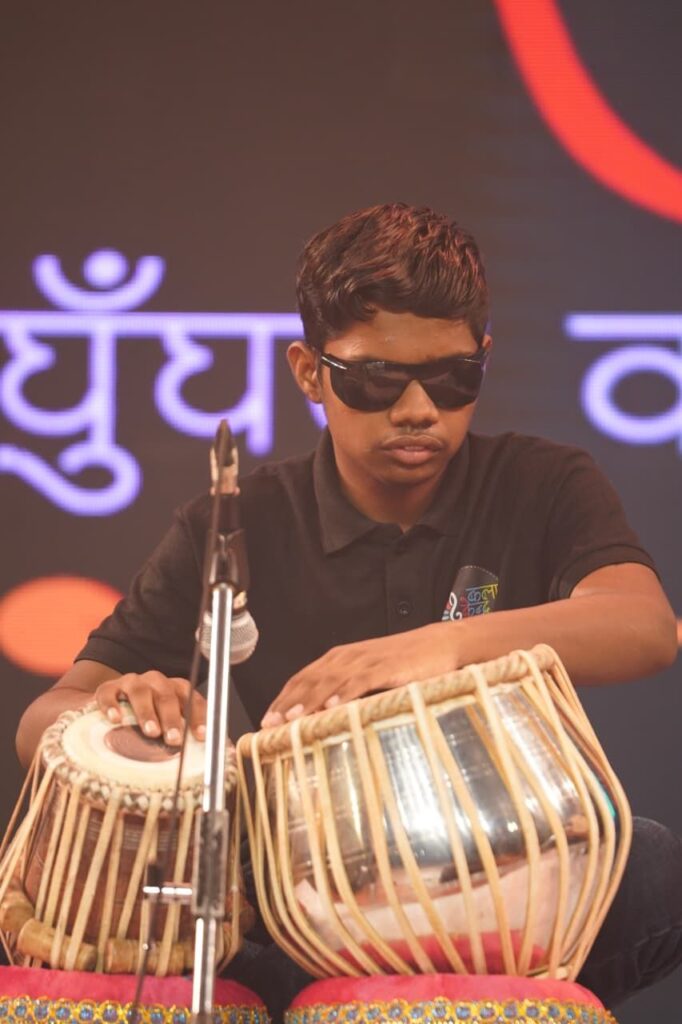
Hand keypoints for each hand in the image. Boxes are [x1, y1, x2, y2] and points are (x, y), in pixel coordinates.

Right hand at [95, 671, 206, 745]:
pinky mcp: (107, 688)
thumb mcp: (163, 725)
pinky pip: (108, 693)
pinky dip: (112, 705)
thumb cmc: (143, 720)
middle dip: (172, 718)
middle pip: (167, 695)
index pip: (190, 698)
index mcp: (173, 689)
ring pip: (140, 692)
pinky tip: (115, 719)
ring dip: (147, 712)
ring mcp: (130, 683)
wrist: (108, 706)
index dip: (198, 715)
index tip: (201, 736)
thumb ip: (178, 735)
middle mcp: (155, 682)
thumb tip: (196, 760)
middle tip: (174, 740)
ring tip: (151, 731)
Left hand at [261, 622, 457, 726]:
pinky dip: (344, 693)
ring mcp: (366, 661)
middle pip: (309, 680)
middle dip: (287, 703)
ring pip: (329, 680)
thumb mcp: (368, 677)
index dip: (282, 698)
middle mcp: (347, 657)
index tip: (266, 721)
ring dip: (308, 700)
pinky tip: (332, 707)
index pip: (302, 678)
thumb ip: (346, 692)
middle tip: (269, 725)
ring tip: (291, 719)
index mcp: (339, 659)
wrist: (438, 645)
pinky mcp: (386, 667)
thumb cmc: (403, 664)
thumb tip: (321, 719)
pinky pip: (360, 680)